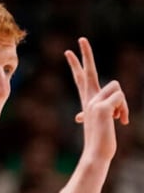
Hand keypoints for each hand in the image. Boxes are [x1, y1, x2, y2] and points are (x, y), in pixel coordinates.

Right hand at [65, 37, 128, 160]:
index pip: (80, 79)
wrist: (97, 153)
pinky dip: (123, 110)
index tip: (68, 52)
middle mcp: (88, 99)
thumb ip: (92, 114)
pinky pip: (120, 98)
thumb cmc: (100, 140)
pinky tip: (118, 122)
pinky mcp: (101, 107)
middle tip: (81, 39)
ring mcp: (94, 102)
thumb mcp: (98, 124)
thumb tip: (78, 116)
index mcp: (87, 101)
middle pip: (87, 72)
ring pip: (117, 88)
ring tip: (118, 119)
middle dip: (85, 54)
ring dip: (122, 103)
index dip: (75, 65)